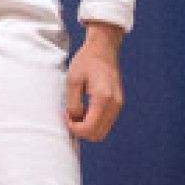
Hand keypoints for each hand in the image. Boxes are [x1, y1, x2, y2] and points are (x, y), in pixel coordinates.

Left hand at [63, 24, 126, 141]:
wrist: (103, 49)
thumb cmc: (86, 62)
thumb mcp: (72, 80)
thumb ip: (73, 103)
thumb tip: (75, 120)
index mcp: (103, 98)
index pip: (89, 128)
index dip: (74, 128)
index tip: (66, 116)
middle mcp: (114, 104)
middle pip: (97, 135)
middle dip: (80, 131)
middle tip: (70, 116)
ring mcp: (118, 105)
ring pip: (102, 132)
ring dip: (87, 128)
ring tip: (76, 113)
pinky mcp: (118, 104)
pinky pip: (105, 123)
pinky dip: (94, 123)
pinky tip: (84, 111)